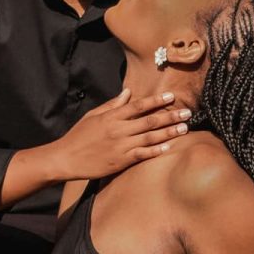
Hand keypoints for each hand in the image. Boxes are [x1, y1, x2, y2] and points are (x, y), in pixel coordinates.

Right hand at [59, 86, 191, 180]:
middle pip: (150, 120)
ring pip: (150, 137)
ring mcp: (120, 146)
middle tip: (187, 113)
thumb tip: (127, 92)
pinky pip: (142, 154)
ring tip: (184, 128)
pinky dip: (156, 150)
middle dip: (170, 116)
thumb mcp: (92, 116)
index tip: (171, 97)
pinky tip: (168, 147)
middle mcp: (118, 129)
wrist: (65, 158)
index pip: (138, 105)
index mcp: (112, 117)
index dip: (156, 101)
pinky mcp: (120, 161)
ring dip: (169, 132)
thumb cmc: (78, 136)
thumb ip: (111, 105)